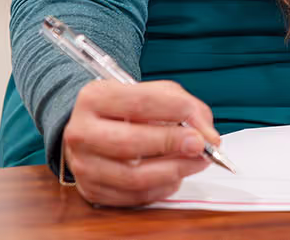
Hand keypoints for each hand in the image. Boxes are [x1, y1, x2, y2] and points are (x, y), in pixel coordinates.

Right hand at [61, 79, 220, 207]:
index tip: (199, 124)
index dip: (176, 113)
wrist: (94, 128)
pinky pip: (133, 196)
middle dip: (172, 144)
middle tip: (200, 146)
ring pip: (133, 176)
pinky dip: (162, 188)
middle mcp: (82, 132)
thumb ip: (185, 107)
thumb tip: (207, 136)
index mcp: (95, 98)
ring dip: (173, 170)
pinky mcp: (92, 190)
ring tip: (196, 162)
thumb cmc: (130, 109)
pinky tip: (176, 176)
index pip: (140, 104)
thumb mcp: (156, 93)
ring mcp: (83, 165)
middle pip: (130, 143)